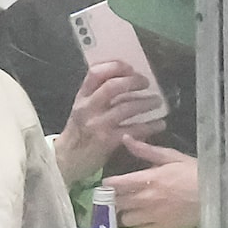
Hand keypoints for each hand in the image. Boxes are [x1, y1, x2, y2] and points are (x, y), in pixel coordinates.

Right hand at [53, 61, 165, 184]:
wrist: (67, 160)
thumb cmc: (79, 133)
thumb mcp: (82, 110)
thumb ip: (97, 96)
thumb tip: (124, 83)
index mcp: (81, 97)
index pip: (95, 73)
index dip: (114, 67)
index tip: (130, 67)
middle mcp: (88, 107)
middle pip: (112, 87)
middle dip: (132, 82)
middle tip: (146, 83)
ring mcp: (97, 124)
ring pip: (125, 108)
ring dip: (145, 103)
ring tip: (157, 101)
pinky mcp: (107, 141)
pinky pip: (133, 130)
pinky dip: (150, 126)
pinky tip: (160, 124)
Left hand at [104, 141, 200, 227]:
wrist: (218, 196)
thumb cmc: (196, 173)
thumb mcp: (172, 156)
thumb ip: (146, 150)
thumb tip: (126, 138)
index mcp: (147, 179)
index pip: (115, 184)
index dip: (108, 184)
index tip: (109, 183)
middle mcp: (146, 199)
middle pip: (118, 202)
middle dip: (115, 199)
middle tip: (120, 196)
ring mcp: (154, 216)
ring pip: (126, 219)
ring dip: (127, 214)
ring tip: (132, 210)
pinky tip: (144, 222)